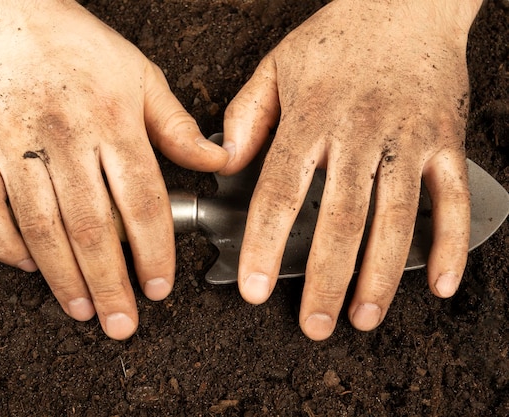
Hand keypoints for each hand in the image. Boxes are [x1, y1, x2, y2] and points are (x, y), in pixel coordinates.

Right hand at [0, 0, 227, 339]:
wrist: (10, 16)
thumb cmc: (80, 49)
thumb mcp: (142, 77)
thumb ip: (177, 127)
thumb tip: (218, 163)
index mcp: (112, 121)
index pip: (142, 200)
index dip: (152, 251)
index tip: (158, 287)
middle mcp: (65, 137)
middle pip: (92, 225)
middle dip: (110, 282)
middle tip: (122, 322)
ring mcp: (15, 144)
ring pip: (40, 226)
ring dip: (62, 276)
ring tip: (82, 308)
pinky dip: (3, 243)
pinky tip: (28, 267)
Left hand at [222, 0, 481, 339]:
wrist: (406, 3)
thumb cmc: (337, 38)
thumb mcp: (276, 67)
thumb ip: (245, 117)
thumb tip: (223, 164)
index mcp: (312, 118)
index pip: (280, 193)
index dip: (262, 244)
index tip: (252, 287)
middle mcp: (359, 133)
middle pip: (341, 220)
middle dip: (324, 279)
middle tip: (312, 323)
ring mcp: (409, 140)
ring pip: (396, 219)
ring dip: (381, 275)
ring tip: (363, 317)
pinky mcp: (447, 142)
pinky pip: (453, 200)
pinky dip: (451, 245)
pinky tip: (439, 284)